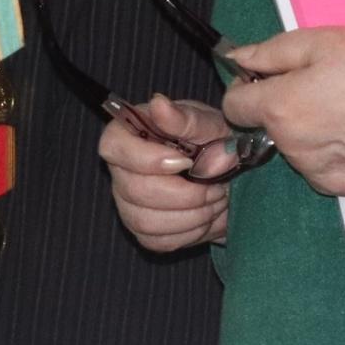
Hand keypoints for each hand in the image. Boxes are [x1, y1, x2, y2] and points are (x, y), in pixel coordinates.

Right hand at [99, 96, 235, 251]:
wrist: (231, 174)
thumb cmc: (215, 140)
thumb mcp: (209, 124)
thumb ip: (185, 118)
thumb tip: (158, 104)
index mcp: (130, 134)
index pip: (113, 146)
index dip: (147, 159)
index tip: (186, 161)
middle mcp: (121, 170)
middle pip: (134, 190)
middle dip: (184, 193)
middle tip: (217, 183)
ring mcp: (128, 203)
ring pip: (146, 221)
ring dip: (191, 215)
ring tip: (216, 198)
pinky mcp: (143, 231)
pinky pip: (158, 241)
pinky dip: (190, 232)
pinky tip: (207, 216)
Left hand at [221, 28, 344, 197]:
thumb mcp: (322, 41)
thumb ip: (271, 52)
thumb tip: (237, 59)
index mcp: (279, 107)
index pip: (234, 105)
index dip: (247, 86)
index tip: (270, 77)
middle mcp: (289, 146)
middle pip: (268, 126)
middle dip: (286, 106)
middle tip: (325, 85)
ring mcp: (314, 171)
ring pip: (296, 147)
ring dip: (310, 129)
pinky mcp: (340, 187)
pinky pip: (322, 166)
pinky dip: (333, 151)